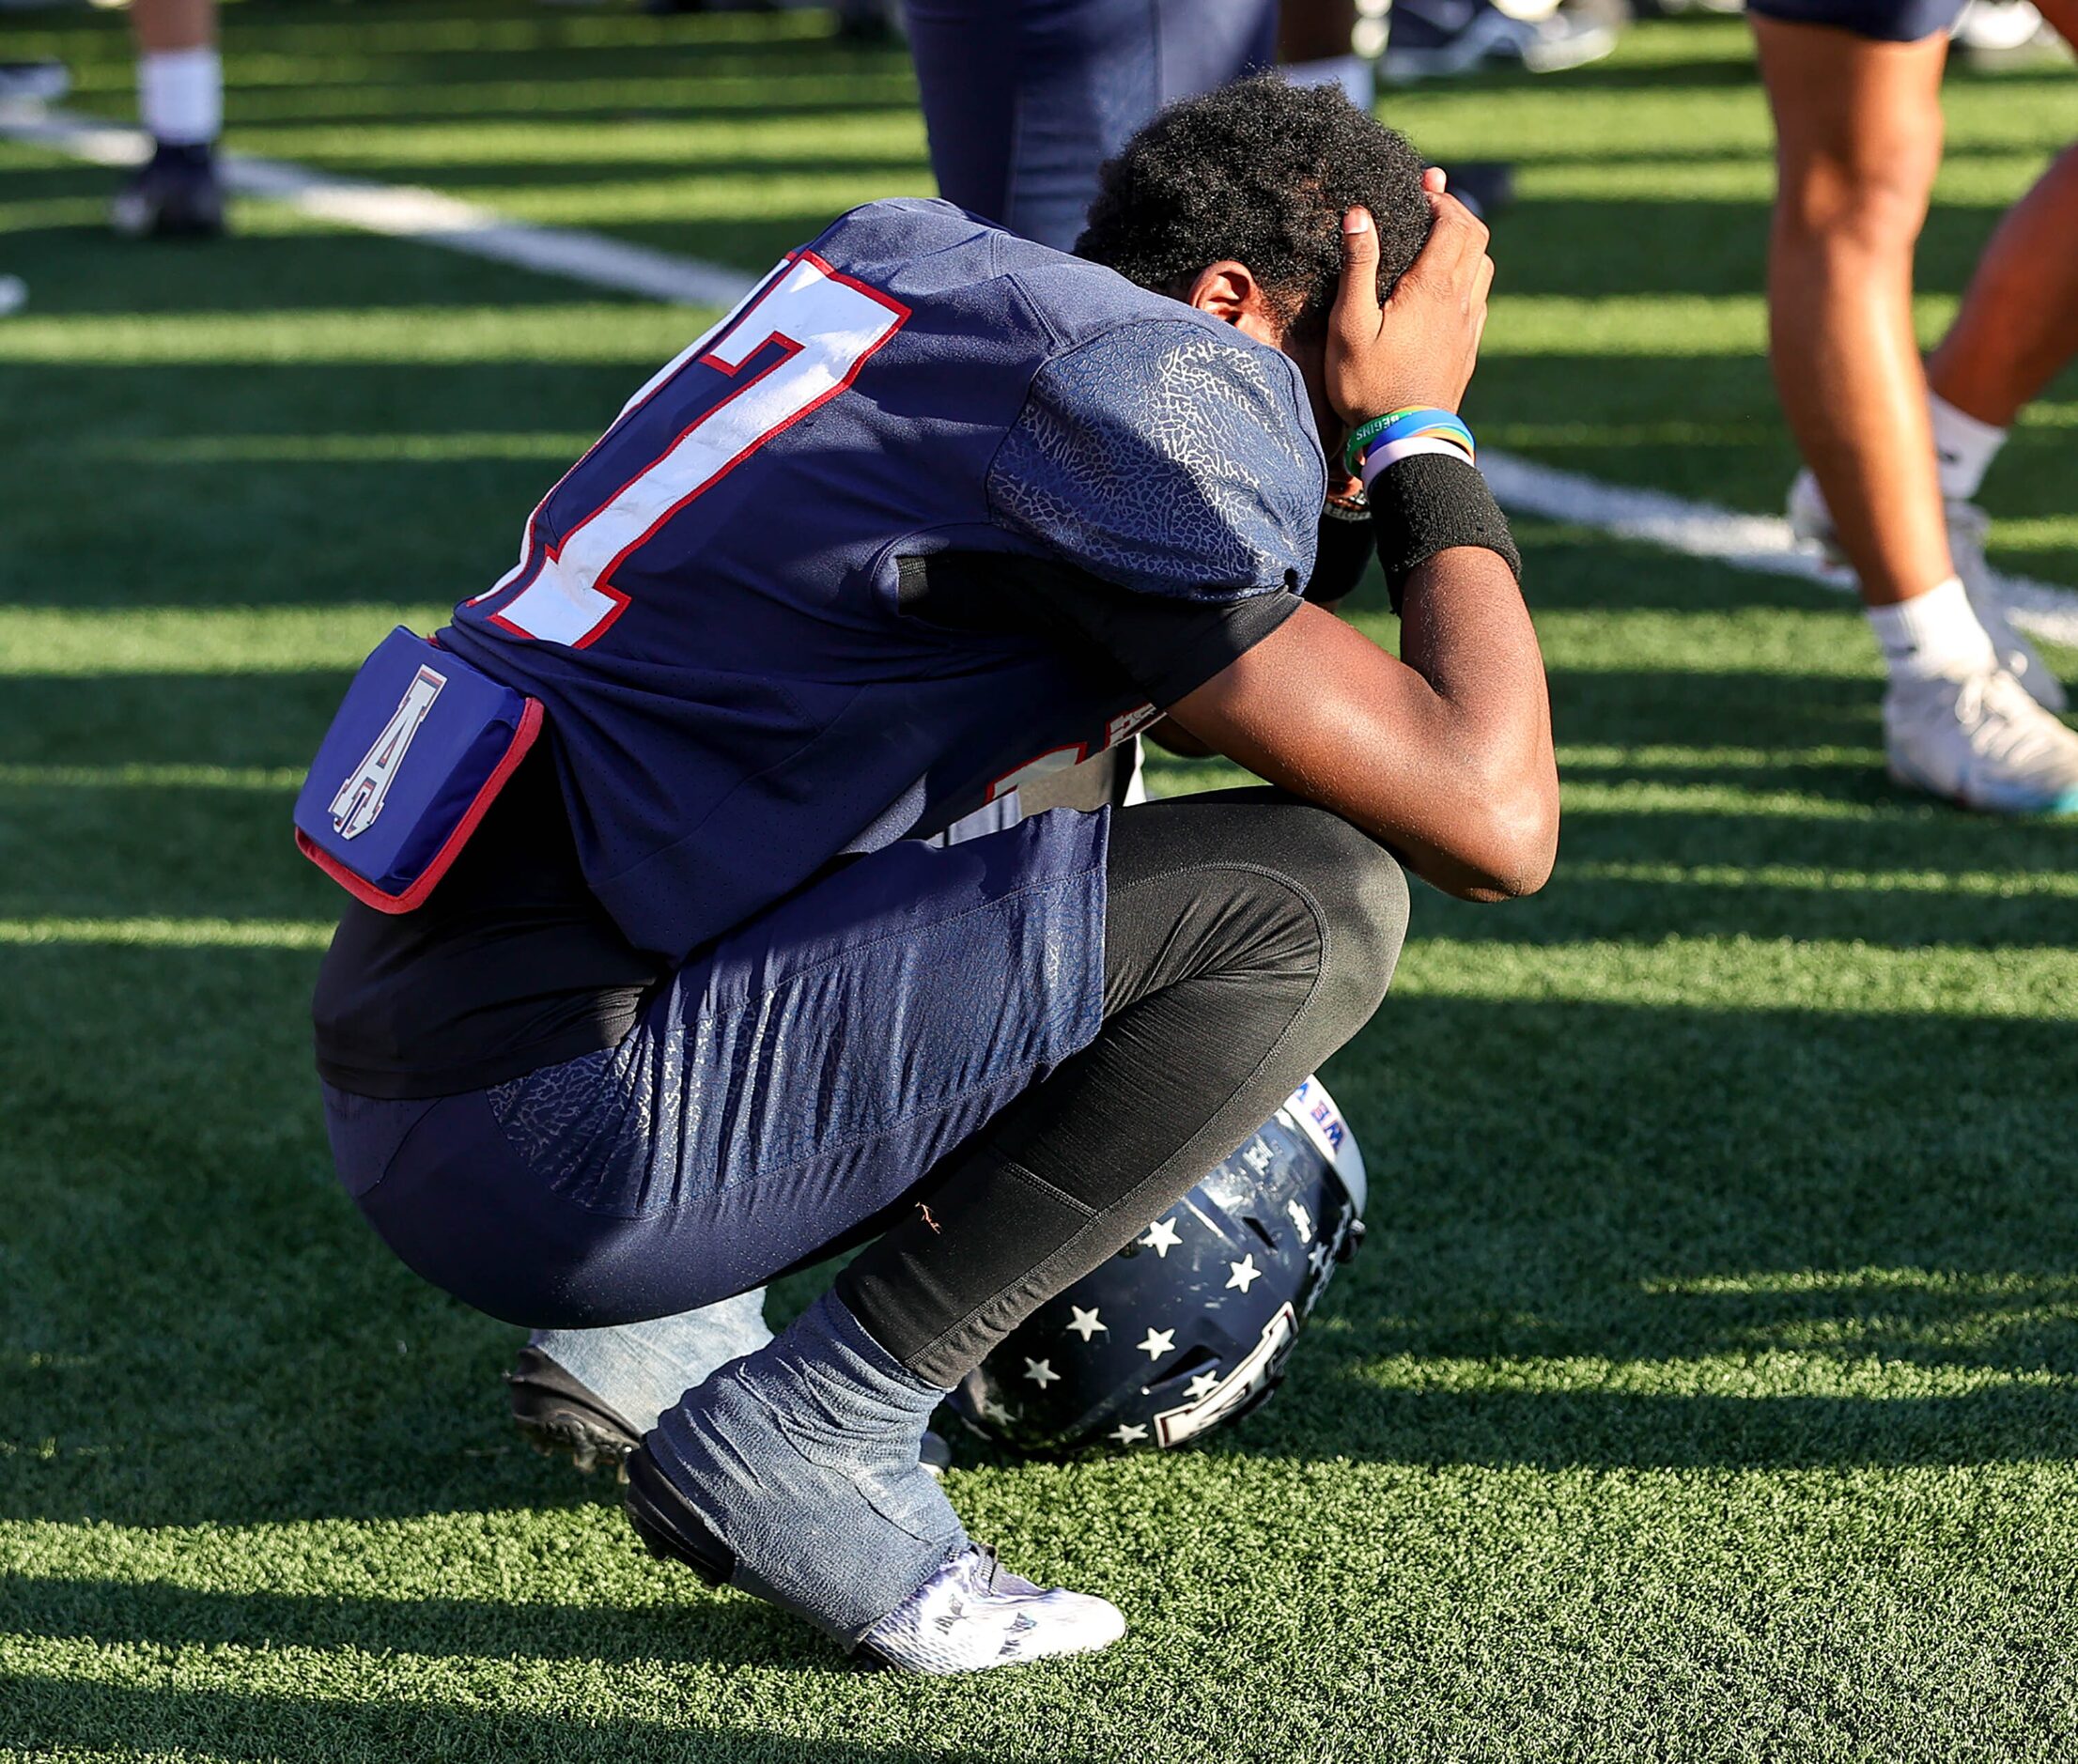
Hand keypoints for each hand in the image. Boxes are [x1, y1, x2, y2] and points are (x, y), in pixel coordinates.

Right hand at [1327, 169, 1493, 426]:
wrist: (1405, 438)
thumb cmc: (1370, 385)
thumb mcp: (1350, 325)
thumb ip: (1358, 267)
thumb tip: (1359, 214)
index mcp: (1432, 287)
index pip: (1453, 222)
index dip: (1441, 198)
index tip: (1421, 188)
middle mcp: (1459, 300)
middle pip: (1476, 236)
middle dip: (1455, 212)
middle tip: (1429, 204)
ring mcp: (1468, 324)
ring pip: (1483, 265)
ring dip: (1466, 243)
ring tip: (1439, 239)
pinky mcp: (1468, 347)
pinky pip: (1479, 297)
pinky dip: (1467, 275)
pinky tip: (1445, 286)